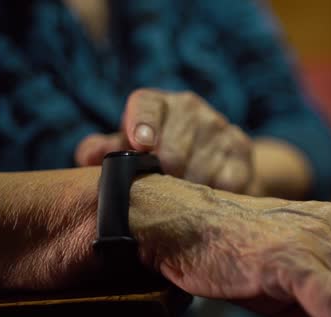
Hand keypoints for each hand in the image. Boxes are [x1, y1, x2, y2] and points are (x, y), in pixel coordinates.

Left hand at [75, 89, 257, 194]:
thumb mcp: (128, 152)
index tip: (140, 145)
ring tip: (181, 200)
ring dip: (188, 190)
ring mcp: (219, 126)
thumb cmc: (156, 157)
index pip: (147, 106)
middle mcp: (190, 108)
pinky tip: (206, 197)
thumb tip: (89, 156)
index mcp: (157, 104)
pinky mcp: (241, 148)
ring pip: (199, 169)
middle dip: (164, 176)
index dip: (143, 124)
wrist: (212, 160)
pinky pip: (226, 181)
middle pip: (174, 147)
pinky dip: (214, 194)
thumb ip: (103, 151)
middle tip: (159, 194)